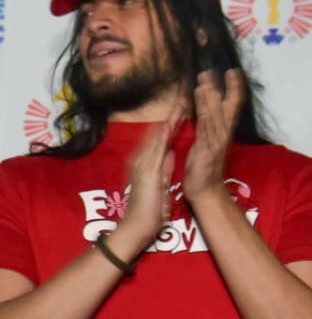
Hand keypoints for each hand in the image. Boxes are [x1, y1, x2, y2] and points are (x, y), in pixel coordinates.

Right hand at [108, 105, 179, 257]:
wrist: (137, 226)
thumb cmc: (149, 210)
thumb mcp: (160, 184)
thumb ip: (164, 168)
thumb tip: (170, 154)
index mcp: (148, 162)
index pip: (163, 136)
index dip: (173, 119)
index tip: (183, 104)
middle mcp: (144, 158)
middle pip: (160, 130)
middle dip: (172, 112)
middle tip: (181, 92)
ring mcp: (144, 163)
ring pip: (159, 135)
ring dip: (169, 117)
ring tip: (180, 100)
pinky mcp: (147, 170)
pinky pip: (157, 149)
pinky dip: (165, 134)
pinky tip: (171, 122)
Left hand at [183, 67, 243, 208]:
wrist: (204, 191)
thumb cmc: (203, 168)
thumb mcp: (204, 144)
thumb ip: (206, 128)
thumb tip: (204, 111)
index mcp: (220, 132)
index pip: (228, 107)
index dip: (232, 89)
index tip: (231, 72)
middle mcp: (221, 134)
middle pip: (225, 107)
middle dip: (220, 88)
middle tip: (211, 70)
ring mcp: (216, 141)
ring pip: (215, 115)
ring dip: (210, 97)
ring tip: (204, 80)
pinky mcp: (208, 150)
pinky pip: (207, 129)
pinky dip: (205, 114)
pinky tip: (201, 102)